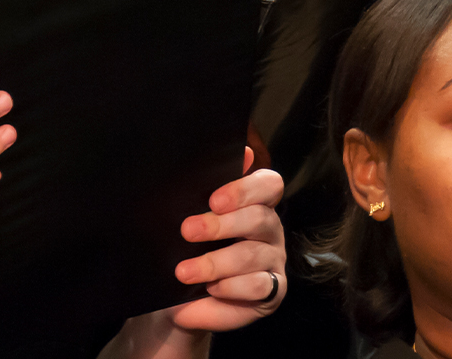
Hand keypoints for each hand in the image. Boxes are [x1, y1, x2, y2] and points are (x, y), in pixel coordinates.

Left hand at [171, 146, 286, 331]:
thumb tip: (242, 152)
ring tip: (184, 272)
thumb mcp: (193, 218)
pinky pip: (257, 288)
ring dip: (215, 263)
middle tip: (188, 231)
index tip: (214, 200)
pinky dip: (229, 290)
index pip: (269, 184)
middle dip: (221, 225)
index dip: (245, 189)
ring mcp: (273, 262)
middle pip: (260, 218)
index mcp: (256, 204)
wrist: (178, 298)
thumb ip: (209, 187)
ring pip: (253, 255)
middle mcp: (270, 230)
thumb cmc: (189, 249)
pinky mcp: (271, 294)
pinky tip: (207, 292)